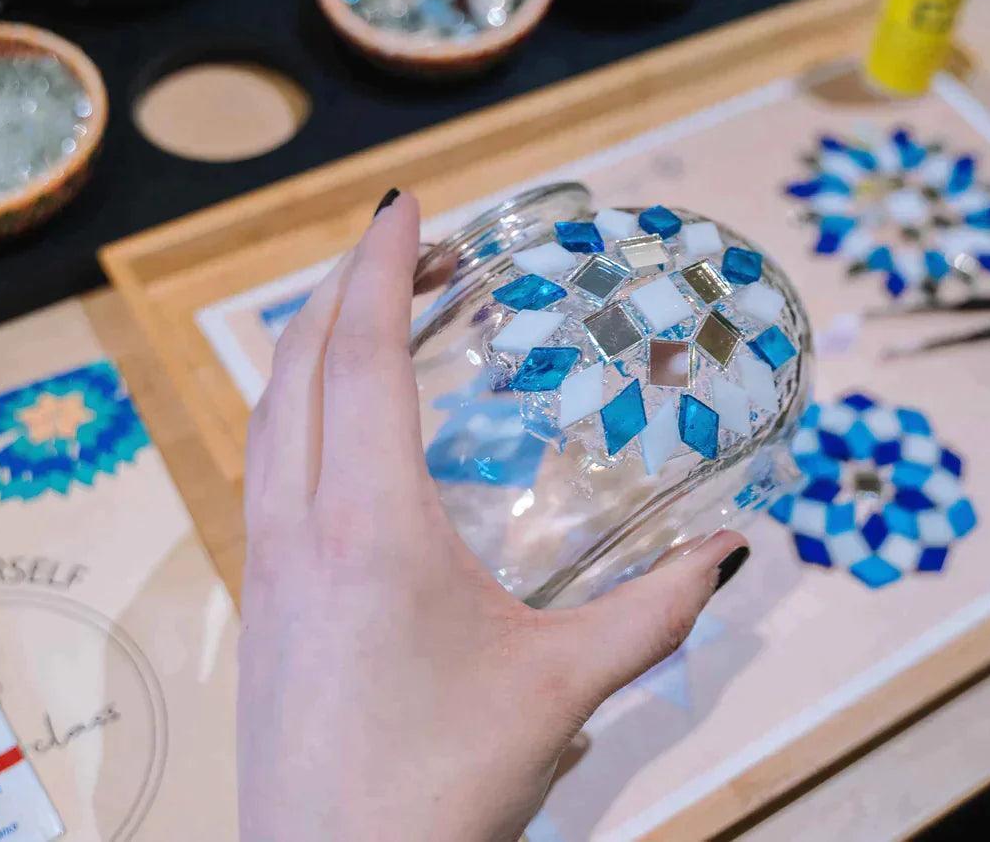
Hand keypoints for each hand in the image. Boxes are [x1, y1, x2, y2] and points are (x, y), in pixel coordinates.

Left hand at [236, 191, 750, 841]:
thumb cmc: (439, 786)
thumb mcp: (564, 689)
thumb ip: (656, 613)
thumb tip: (732, 555)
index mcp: (369, 524)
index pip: (361, 355)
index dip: (382, 266)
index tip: (404, 206)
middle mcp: (297, 525)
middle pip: (297, 364)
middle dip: (343, 282)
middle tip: (400, 239)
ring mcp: (263, 564)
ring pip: (266, 414)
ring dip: (309, 343)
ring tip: (365, 311)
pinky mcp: (257, 602)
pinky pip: (262, 467)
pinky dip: (294, 408)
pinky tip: (336, 430)